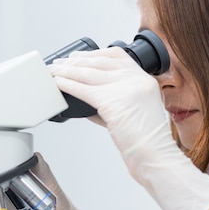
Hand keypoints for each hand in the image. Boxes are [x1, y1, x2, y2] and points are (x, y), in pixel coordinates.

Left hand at [50, 48, 208, 209]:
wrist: (154, 156)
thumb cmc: (146, 141)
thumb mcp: (135, 112)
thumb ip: (115, 100)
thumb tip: (88, 96)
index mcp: (144, 80)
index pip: (116, 55)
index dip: (95, 54)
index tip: (81, 56)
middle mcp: (136, 80)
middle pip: (99, 62)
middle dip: (76, 61)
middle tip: (61, 63)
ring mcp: (125, 89)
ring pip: (89, 74)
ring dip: (67, 71)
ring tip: (54, 71)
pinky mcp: (112, 101)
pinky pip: (84, 89)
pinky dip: (68, 85)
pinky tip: (59, 84)